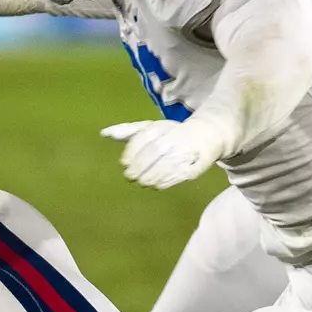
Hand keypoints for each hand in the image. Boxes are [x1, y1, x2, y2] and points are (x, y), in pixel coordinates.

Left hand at [100, 118, 226, 189]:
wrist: (207, 135)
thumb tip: (104, 134)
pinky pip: (178, 176)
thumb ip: (129, 131)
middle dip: (140, 167)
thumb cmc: (173, 133)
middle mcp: (176, 137)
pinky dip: (164, 182)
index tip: (124, 163)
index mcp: (163, 126)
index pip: (145, 138)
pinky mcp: (196, 167)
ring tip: (142, 181)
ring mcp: (186, 152)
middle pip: (154, 152)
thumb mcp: (151, 128)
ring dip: (150, 176)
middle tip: (130, 176)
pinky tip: (156, 185)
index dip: (132, 152)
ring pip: (165, 165)